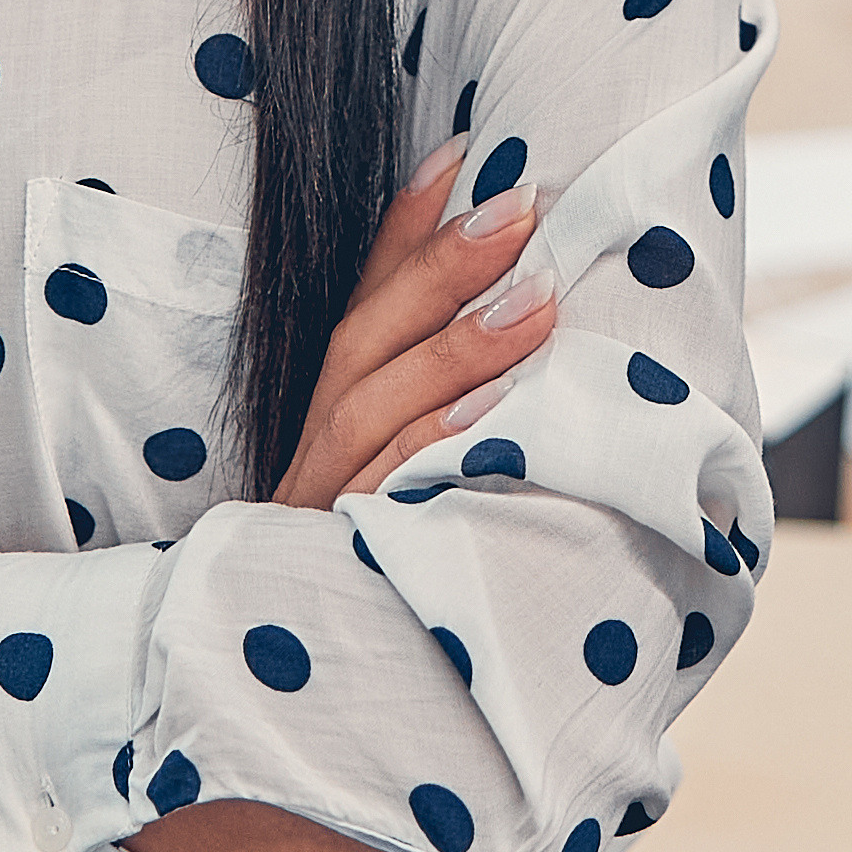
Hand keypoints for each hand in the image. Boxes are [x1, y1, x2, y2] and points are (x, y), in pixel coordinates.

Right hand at [279, 149, 557, 512]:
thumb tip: (532, 297)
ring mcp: (320, 494)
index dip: (407, 226)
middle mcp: (319, 440)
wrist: (315, 698)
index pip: (368, 300)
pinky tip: (492, 410)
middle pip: (365, 335)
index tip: (462, 153)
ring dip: (455, 347)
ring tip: (535, 300)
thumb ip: (460, 387)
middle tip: (522, 207)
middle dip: (443, 266)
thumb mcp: (429, 458)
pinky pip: (379, 485)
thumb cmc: (396, 545)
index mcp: (339, 407)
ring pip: (369, 402)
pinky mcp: (331, 545)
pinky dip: (430, 440)